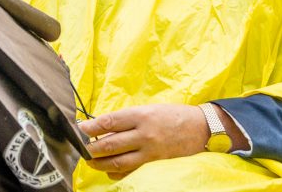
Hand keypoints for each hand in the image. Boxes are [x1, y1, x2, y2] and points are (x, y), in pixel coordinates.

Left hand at [78, 104, 209, 178]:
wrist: (201, 128)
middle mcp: (144, 134)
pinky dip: (116, 172)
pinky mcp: (155, 165)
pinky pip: (131, 172)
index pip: (109, 122)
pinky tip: (109, 169)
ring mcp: (150, 152)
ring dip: (100, 163)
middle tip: (81, 149)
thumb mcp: (148, 109)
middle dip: (91, 149)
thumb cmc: (172, 115)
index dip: (91, 127)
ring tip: (91, 162)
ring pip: (118, 162)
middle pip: (110, 144)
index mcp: (141, 115)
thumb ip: (127, 118)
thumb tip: (102, 125)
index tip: (79, 129)